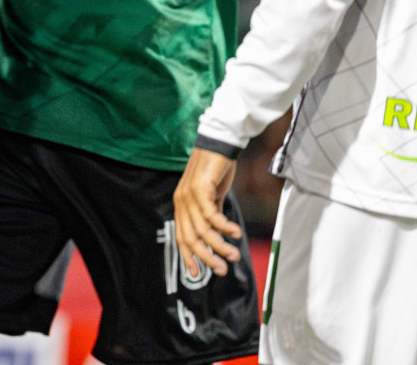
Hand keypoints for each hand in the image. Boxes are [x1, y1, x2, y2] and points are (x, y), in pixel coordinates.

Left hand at [173, 147, 243, 277]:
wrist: (218, 144)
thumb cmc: (216, 170)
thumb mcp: (213, 196)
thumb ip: (212, 215)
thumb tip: (217, 235)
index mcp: (181, 205)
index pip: (181, 237)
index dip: (188, 256)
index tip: (197, 273)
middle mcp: (181, 202)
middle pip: (190, 238)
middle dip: (206, 257)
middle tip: (223, 269)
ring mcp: (188, 195)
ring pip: (202, 230)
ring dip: (219, 245)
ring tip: (234, 254)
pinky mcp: (200, 189)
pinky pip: (211, 215)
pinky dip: (224, 227)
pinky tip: (235, 233)